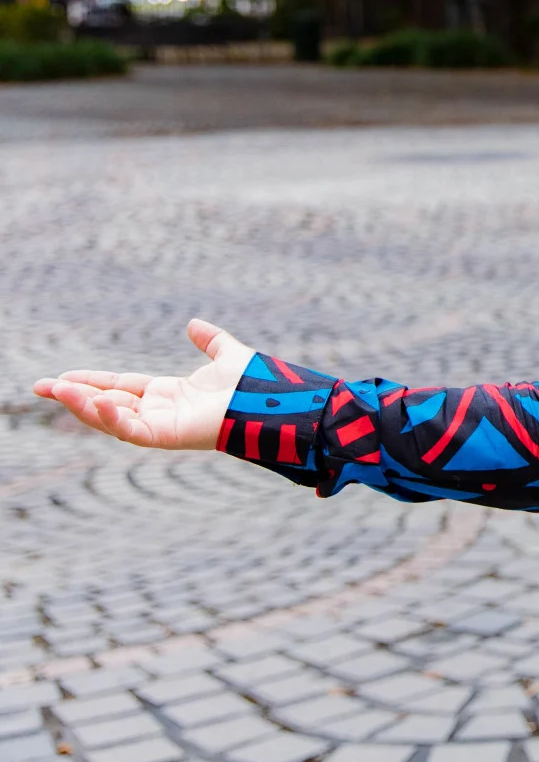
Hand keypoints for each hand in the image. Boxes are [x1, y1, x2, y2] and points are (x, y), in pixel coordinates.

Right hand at [31, 319, 253, 449]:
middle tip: (42, 386)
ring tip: (57, 391)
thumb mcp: (227, 354)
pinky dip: (111, 418)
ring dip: (83, 406)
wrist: (273, 401)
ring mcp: (160, 425)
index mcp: (168, 393)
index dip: (91, 381)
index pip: (120, 386)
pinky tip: (95, 403)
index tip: (60, 377)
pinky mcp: (165, 436)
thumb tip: (193, 324)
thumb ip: (210, 341)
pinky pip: (130, 430)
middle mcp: (160, 411)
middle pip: (107, 403)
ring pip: (111, 418)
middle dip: (74, 396)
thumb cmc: (255, 384)